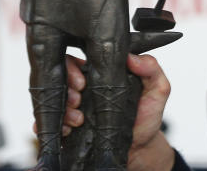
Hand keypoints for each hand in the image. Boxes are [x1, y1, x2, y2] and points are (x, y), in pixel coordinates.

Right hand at [59, 54, 175, 170]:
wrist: (139, 148)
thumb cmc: (146, 117)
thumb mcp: (157, 90)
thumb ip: (152, 69)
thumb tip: (131, 57)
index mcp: (100, 73)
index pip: (78, 59)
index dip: (74, 68)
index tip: (83, 81)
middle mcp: (84, 87)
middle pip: (60, 77)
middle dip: (66, 87)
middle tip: (78, 99)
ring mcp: (74, 106)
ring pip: (54, 98)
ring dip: (63, 107)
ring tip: (79, 118)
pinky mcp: (68, 125)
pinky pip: (49, 121)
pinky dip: (56, 124)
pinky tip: (69, 129)